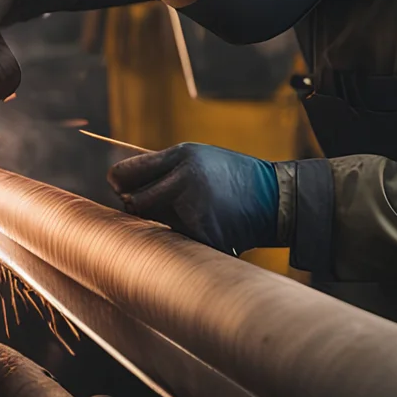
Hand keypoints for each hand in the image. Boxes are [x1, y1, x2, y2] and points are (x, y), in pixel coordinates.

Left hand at [107, 143, 281, 254]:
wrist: (278, 198)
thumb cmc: (235, 179)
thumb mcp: (201, 159)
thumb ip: (166, 170)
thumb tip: (122, 185)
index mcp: (181, 155)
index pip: (126, 172)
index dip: (118, 183)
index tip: (118, 188)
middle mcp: (183, 178)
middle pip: (134, 202)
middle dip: (138, 208)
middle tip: (153, 209)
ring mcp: (192, 206)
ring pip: (153, 224)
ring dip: (161, 224)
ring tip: (189, 215)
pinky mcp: (202, 232)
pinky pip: (176, 240)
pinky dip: (183, 240)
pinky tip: (203, 230)